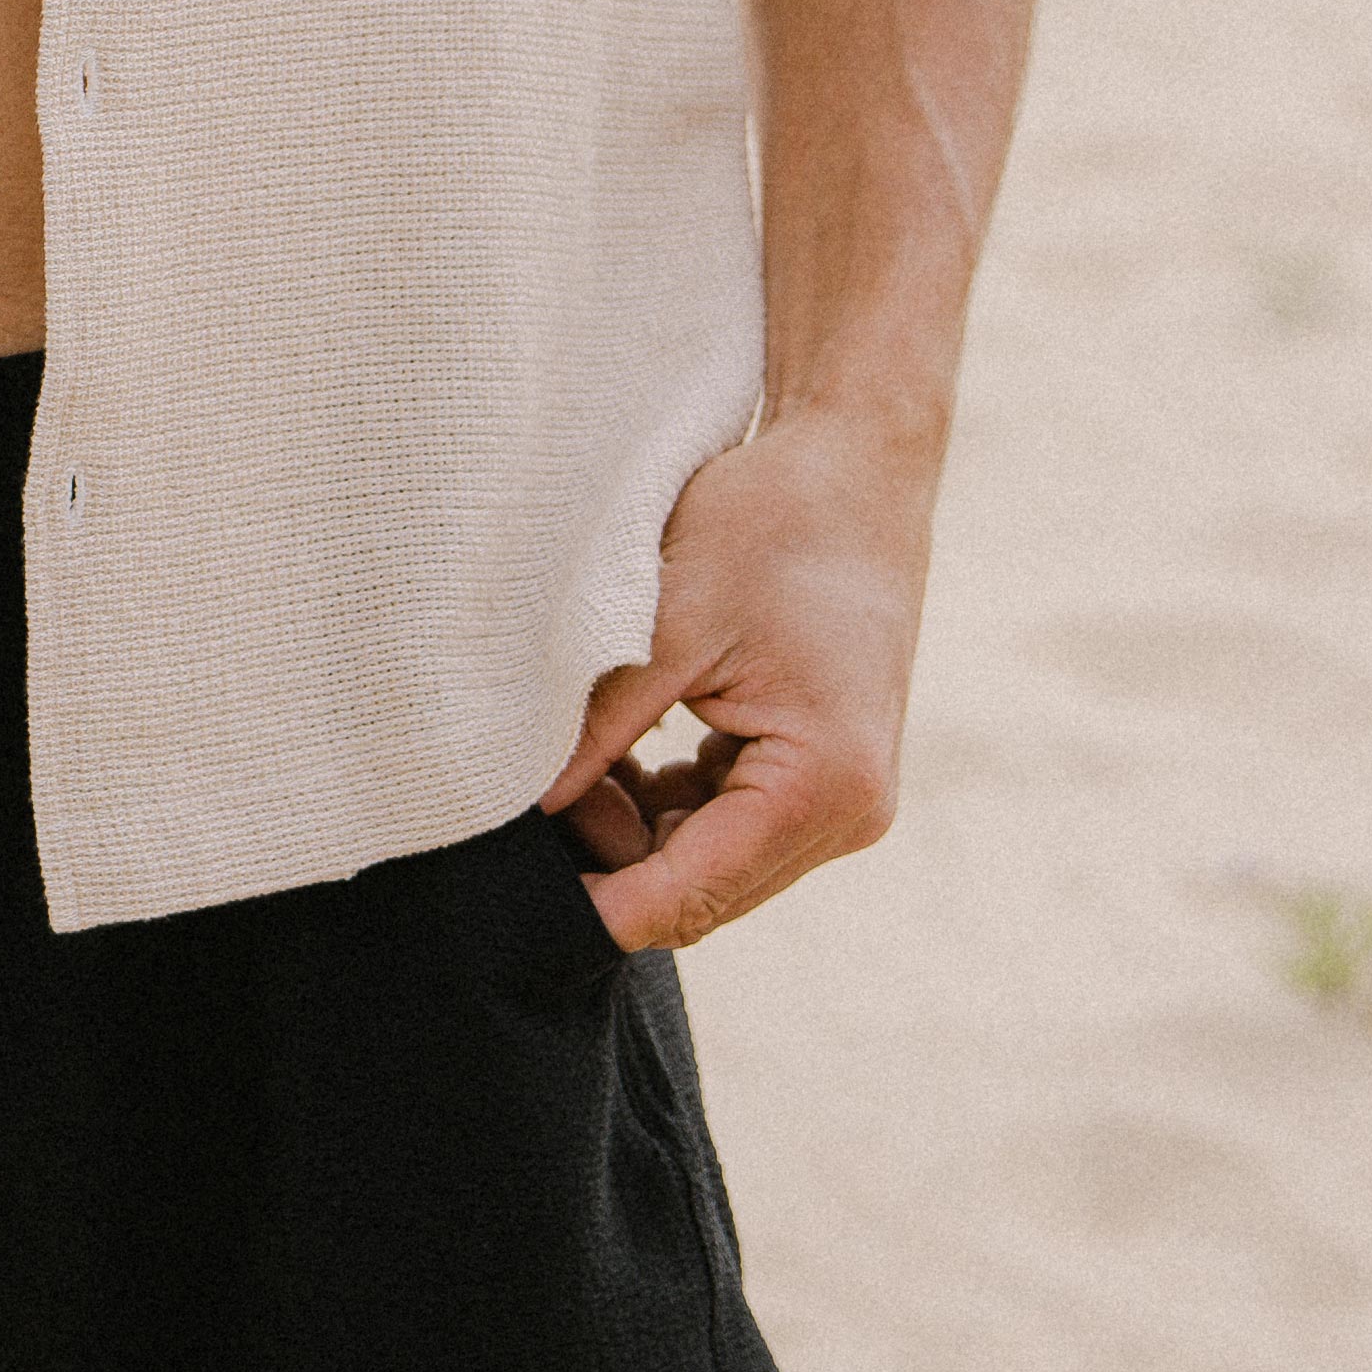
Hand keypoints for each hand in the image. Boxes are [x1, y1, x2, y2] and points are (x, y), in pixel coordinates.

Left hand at [538, 408, 933, 951]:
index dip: (596, 905)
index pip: (689, 895)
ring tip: (588, 740)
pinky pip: (728, 821)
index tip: (516, 888)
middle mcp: (846, 815)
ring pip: (707, 857)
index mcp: (821, 788)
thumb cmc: (772, 526)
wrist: (856, 466)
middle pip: (700, 889)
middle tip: (544, 777)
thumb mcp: (667, 622)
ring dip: (636, 821)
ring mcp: (841, 800)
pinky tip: (625, 740)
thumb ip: (598, 728)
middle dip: (612, 850)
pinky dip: (669, 797)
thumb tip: (523, 809)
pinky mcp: (822, 772)